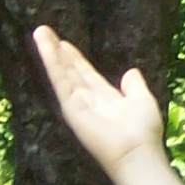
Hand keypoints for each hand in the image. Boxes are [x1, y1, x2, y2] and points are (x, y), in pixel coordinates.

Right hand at [34, 25, 166, 178]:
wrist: (137, 153)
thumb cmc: (143, 131)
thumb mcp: (142, 100)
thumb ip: (135, 86)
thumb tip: (130, 71)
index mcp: (104, 98)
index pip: (85, 74)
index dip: (74, 58)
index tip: (63, 42)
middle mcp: (87, 100)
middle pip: (69, 70)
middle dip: (57, 51)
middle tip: (44, 31)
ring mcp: (77, 104)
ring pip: (61, 73)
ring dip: (50, 52)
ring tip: (40, 32)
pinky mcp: (71, 107)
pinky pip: (60, 80)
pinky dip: (52, 63)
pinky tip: (46, 47)